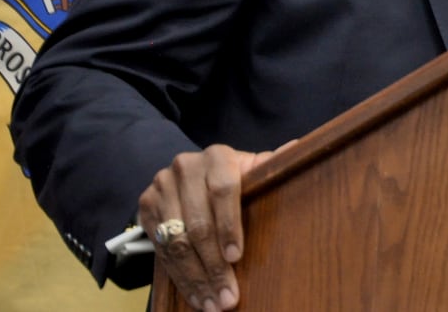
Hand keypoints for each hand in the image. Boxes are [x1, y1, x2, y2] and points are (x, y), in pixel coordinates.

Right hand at [138, 142, 290, 310]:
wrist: (190, 175)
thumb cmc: (234, 177)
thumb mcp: (253, 169)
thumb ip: (273, 165)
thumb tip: (302, 151)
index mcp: (217, 156)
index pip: (222, 190)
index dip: (229, 225)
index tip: (237, 256)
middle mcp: (185, 168)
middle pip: (198, 223)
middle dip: (214, 265)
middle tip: (228, 296)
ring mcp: (161, 187)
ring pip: (177, 241)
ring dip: (195, 278)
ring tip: (213, 304)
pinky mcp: (146, 207)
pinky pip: (161, 249)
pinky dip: (179, 277)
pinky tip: (196, 296)